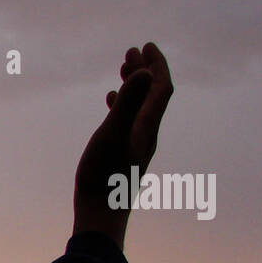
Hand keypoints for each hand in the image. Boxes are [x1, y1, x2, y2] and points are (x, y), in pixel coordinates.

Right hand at [73, 43, 173, 250]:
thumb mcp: (112, 134)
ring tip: (121, 72)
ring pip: (140, 108)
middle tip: (131, 52)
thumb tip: (145, 72)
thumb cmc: (103, 177)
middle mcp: (146, 135)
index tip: (146, 46)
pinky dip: (122, 106)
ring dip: (134, 87)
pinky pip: (128, 122)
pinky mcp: (124, 156)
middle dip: (145, 71)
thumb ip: (127, 103)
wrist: (100, 216)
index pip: (160, 88)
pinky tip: (109, 104)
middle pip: (153, 96)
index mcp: (147, 127)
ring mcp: (136, 146)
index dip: (157, 65)